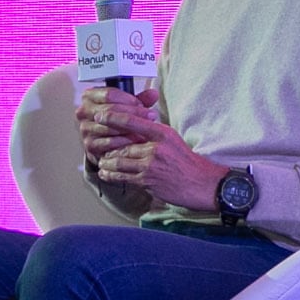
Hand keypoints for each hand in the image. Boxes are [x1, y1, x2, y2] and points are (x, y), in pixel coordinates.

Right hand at [75, 85, 163, 164]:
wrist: (103, 143)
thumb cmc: (116, 120)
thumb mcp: (126, 106)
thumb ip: (139, 100)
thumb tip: (153, 94)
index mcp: (89, 96)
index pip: (109, 94)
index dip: (128, 99)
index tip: (143, 105)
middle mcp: (83, 111)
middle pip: (110, 110)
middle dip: (133, 114)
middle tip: (150, 116)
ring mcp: (85, 129)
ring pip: (110, 127)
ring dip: (130, 128)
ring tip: (146, 129)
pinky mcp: (89, 145)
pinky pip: (110, 142)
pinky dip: (125, 142)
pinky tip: (137, 141)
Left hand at [81, 91, 228, 210]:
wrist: (203, 184)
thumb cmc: (188, 162)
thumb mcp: (173, 140)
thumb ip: (154, 134)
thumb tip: (136, 127)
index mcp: (162, 133)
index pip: (133, 121)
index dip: (114, 118)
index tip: (100, 115)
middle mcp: (155, 147)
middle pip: (123, 143)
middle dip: (108, 146)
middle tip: (96, 144)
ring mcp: (151, 165)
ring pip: (120, 161)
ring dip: (108, 162)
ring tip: (102, 162)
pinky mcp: (148, 181)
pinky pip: (124, 177)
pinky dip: (113, 175)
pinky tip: (106, 174)